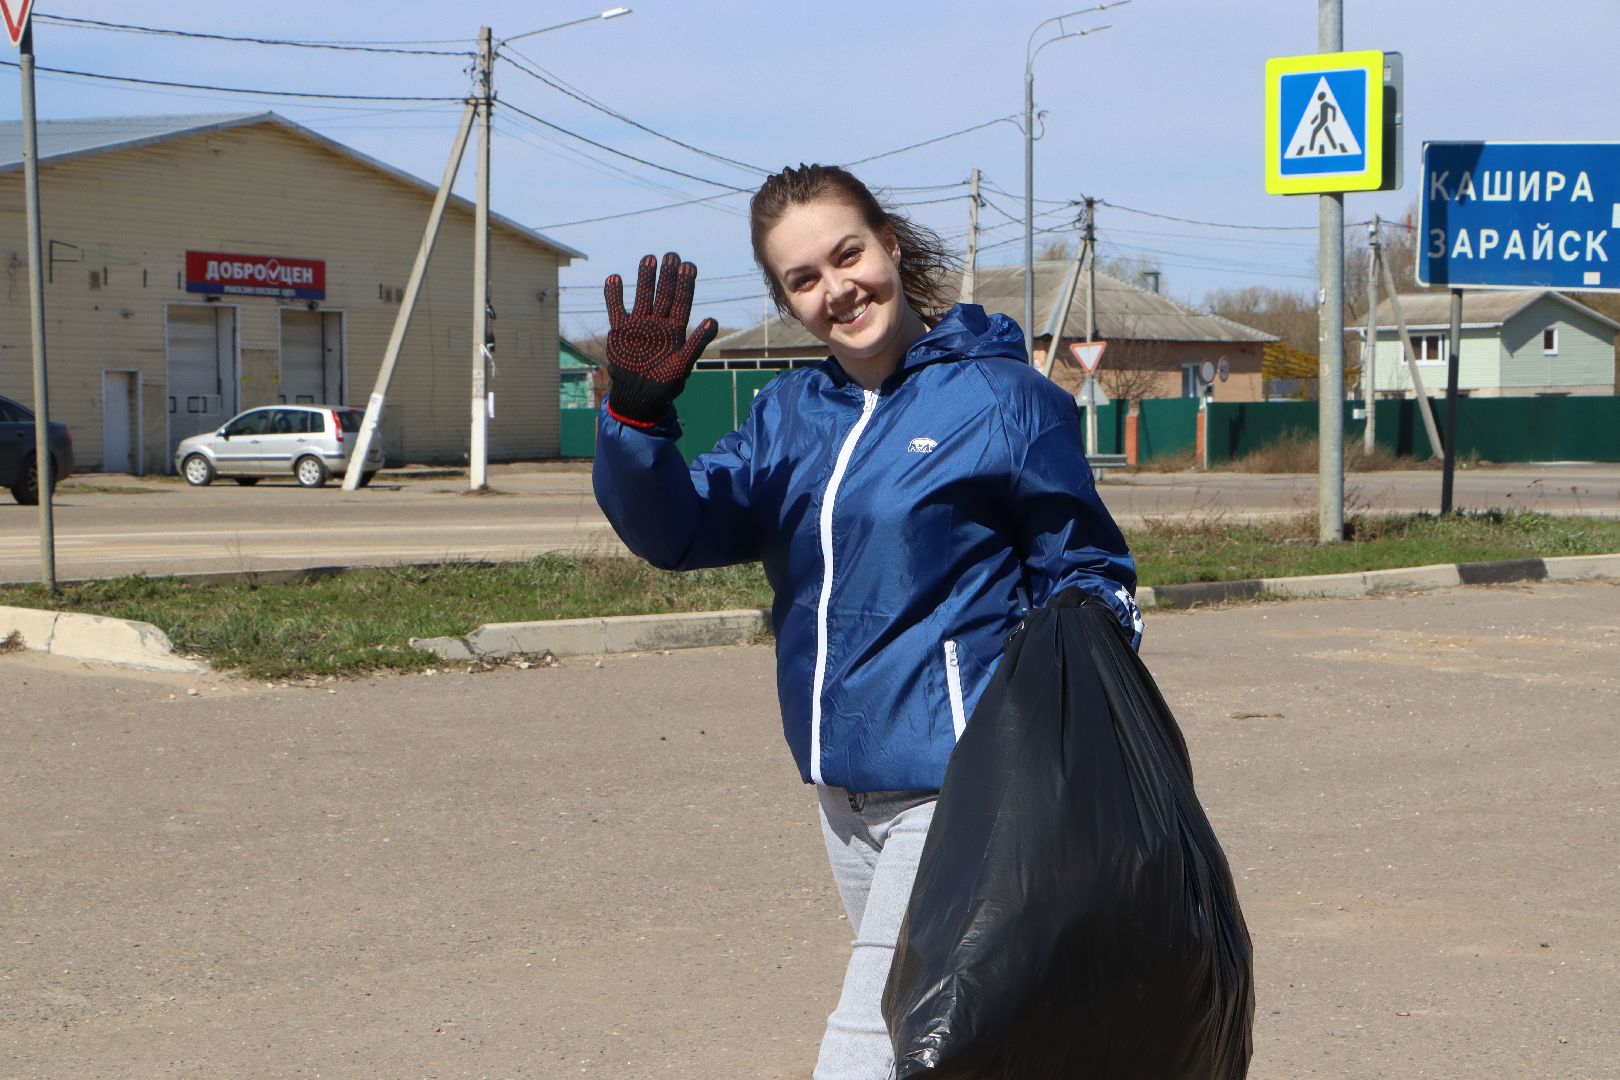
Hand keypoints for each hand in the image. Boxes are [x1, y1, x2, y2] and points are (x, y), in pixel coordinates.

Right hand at [604, 252, 718, 427]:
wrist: (639, 395)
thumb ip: (696, 343)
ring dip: (645, 278)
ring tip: (649, 258)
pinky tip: (615, 278)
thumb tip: (713, 320)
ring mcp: (639, 324)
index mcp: (675, 330)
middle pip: (664, 294)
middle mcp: (658, 323)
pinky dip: (614, 295)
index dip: (686, 284)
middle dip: (668, 275)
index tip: (689, 266)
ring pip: (642, 296)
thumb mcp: (683, 365)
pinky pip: (616, 309)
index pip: (682, 302)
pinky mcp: (620, 330)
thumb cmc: (664, 383)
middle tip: (672, 255)